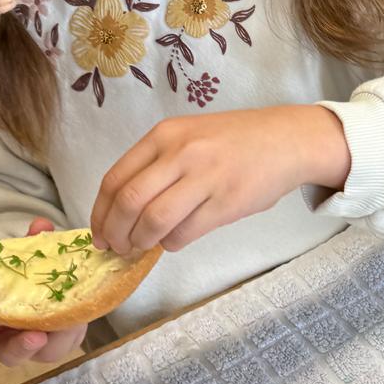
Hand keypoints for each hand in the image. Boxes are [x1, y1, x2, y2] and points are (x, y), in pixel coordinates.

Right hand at [0, 219, 86, 367]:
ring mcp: (37, 346)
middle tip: (35, 336)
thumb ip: (28, 246)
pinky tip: (83, 314)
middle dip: (20, 347)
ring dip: (57, 340)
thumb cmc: (22, 278)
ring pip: (44, 353)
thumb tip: (40, 226)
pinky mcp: (60, 343)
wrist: (49, 290)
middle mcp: (8, 339)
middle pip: (8, 355)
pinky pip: (68, 341)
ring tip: (72, 324)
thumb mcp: (22, 262)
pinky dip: (76, 328)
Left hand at [91, 106, 351, 255]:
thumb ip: (157, 164)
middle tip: (116, 247)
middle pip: (128, 202)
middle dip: (115, 233)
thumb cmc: (234, 141)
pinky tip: (174, 241)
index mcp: (164, 136)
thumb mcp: (188, 136)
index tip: (98, 232)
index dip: (100, 213)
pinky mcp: (225, 203)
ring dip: (140, 243)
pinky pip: (184, 233)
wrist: (285, 141)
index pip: (115, 179)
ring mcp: (204, 177)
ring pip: (153, 221)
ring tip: (141, 248)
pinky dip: (172, 244)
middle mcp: (180, 153)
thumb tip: (123, 210)